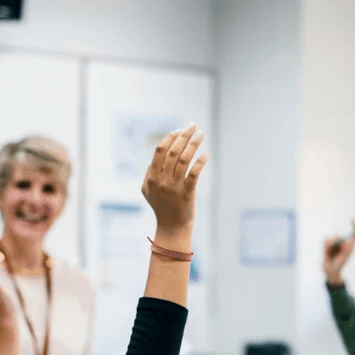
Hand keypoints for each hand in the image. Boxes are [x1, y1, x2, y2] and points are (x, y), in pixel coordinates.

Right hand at [141, 124, 208, 246]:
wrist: (171, 228)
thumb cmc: (161, 208)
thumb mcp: (148, 191)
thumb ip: (149, 174)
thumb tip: (155, 157)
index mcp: (152, 177)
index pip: (160, 150)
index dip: (170, 137)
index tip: (180, 130)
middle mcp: (162, 180)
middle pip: (173, 151)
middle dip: (184, 135)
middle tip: (193, 126)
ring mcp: (174, 187)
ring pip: (184, 159)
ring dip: (194, 144)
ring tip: (201, 134)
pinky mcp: (187, 193)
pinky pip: (194, 173)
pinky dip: (200, 162)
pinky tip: (206, 154)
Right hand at [323, 219, 354, 285]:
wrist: (329, 271)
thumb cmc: (339, 266)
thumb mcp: (343, 259)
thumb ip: (346, 250)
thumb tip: (349, 239)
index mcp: (350, 246)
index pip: (354, 233)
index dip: (354, 225)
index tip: (352, 218)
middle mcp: (343, 243)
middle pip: (339, 236)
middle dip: (334, 242)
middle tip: (332, 250)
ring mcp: (336, 243)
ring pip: (332, 238)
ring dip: (329, 245)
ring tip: (329, 253)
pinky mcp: (328, 244)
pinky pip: (326, 240)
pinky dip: (325, 246)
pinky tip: (326, 252)